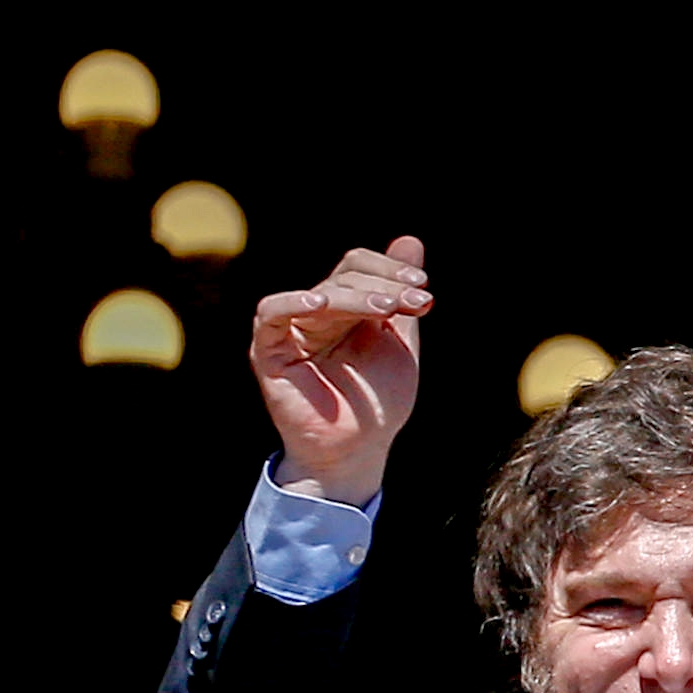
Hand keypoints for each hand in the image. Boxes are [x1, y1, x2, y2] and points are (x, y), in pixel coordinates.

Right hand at [250, 237, 431, 505]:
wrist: (357, 452)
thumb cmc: (377, 405)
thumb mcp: (399, 343)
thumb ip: (402, 295)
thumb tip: (411, 240)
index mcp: (345, 307)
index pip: (358, 266)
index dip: (391, 270)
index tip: (425, 291)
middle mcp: (316, 312)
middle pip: (345, 275)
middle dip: (386, 286)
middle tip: (417, 303)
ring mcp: (291, 329)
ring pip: (321, 292)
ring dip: (358, 296)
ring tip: (389, 310)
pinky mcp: (268, 349)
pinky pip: (271, 312)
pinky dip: (293, 301)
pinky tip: (322, 302)